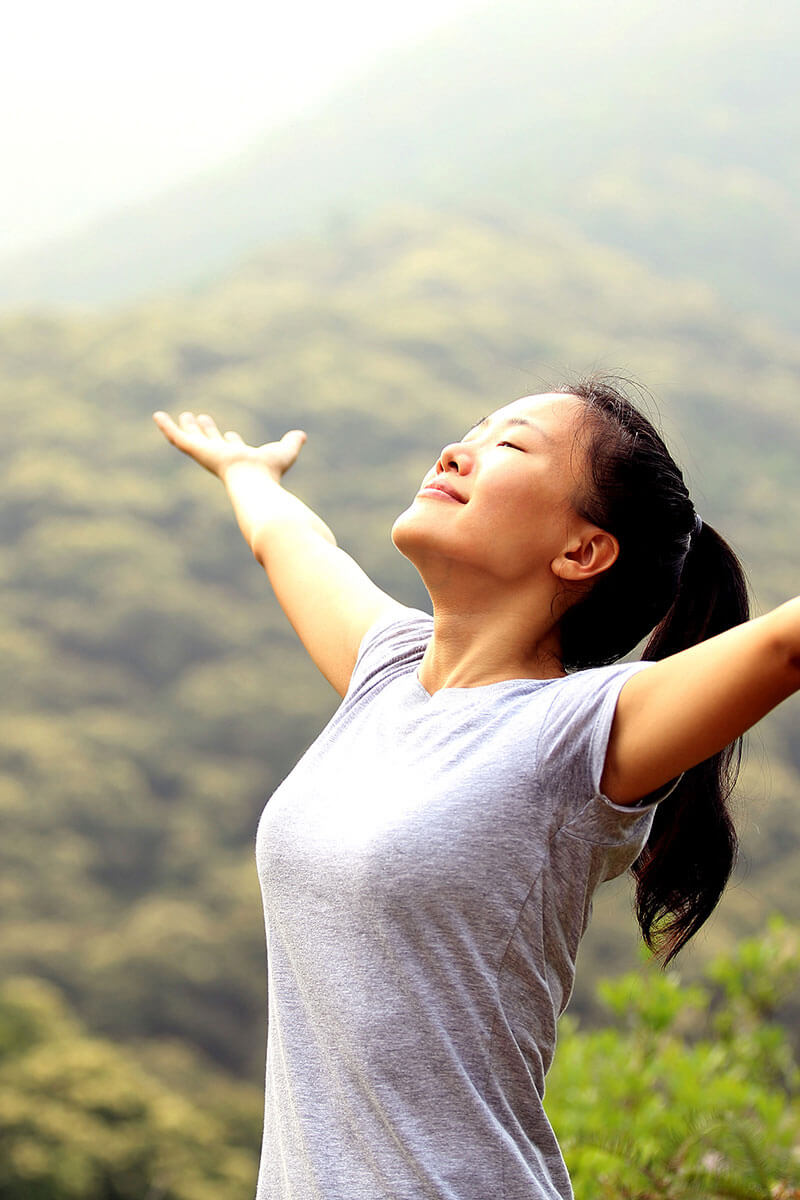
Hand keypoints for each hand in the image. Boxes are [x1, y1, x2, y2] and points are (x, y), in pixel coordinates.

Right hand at [152, 411, 305, 482]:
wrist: (254, 482)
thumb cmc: (270, 471)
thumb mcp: (285, 451)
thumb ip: (292, 443)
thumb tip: (302, 436)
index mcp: (239, 459)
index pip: (233, 448)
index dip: (232, 441)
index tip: (232, 434)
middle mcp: (222, 457)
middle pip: (211, 442)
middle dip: (206, 431)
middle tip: (200, 419)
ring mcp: (207, 454)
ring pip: (192, 439)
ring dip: (186, 427)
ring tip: (181, 415)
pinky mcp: (196, 450)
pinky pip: (177, 437)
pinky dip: (166, 427)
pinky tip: (157, 415)